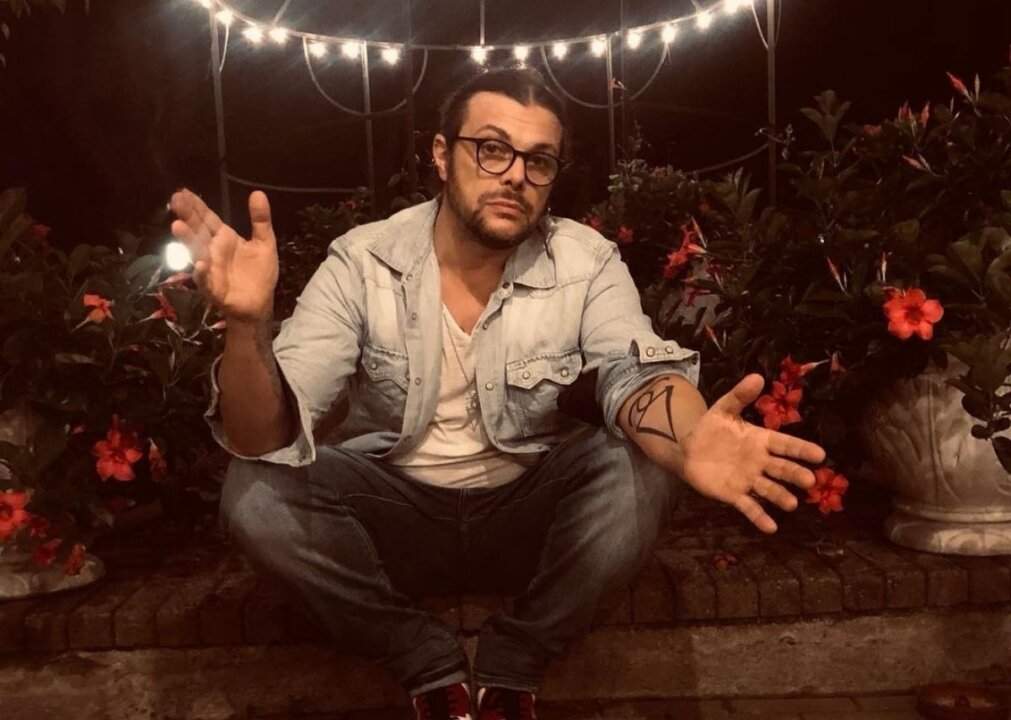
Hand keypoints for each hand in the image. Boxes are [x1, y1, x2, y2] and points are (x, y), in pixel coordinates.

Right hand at [169, 189, 278, 323]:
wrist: (260, 304)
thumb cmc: (259, 273)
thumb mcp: (264, 243)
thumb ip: (260, 220)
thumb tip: (258, 193)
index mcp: (224, 238)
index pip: (207, 218)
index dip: (196, 205)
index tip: (184, 191)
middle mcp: (212, 250)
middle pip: (197, 230)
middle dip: (187, 216)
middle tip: (175, 199)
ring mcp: (210, 269)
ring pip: (196, 252)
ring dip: (187, 240)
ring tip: (177, 226)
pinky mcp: (213, 288)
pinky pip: (205, 280)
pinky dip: (202, 273)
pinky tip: (201, 265)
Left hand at [681, 374, 825, 533]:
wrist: (689, 449)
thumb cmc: (711, 428)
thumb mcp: (723, 409)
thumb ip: (740, 396)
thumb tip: (757, 376)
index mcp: (760, 440)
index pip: (784, 444)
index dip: (801, 449)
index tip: (820, 454)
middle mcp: (759, 462)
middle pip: (781, 469)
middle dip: (795, 474)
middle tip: (810, 481)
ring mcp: (748, 480)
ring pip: (769, 490)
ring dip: (781, 497)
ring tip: (792, 504)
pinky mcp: (734, 494)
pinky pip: (749, 506)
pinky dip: (759, 517)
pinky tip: (771, 528)